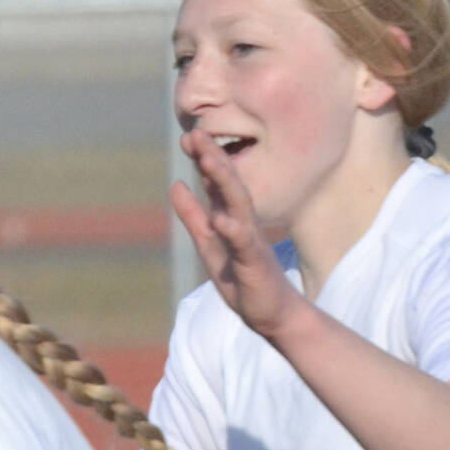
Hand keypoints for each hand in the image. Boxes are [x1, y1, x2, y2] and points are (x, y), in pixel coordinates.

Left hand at [169, 128, 306, 343]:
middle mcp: (243, 223)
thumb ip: (194, 217)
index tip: (188, 136)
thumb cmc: (243, 280)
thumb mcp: (210, 245)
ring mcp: (251, 242)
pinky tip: (220, 219)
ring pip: (238, 205)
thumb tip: (175, 185)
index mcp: (230, 218)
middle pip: (228, 184)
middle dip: (212, 158)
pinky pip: (244, 244)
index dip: (203, 159)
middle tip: (196, 133)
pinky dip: (232, 230)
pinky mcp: (255, 264)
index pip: (216, 183)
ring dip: (223, 182)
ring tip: (206, 160)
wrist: (274, 315)